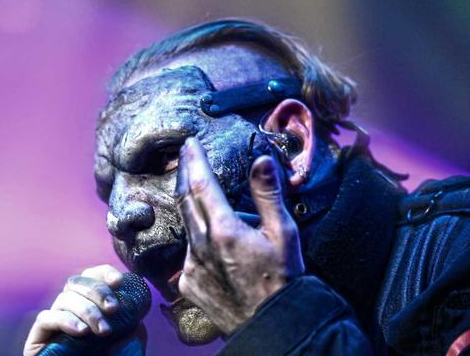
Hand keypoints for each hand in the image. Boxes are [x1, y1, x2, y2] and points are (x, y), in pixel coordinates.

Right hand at [23, 264, 145, 355]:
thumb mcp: (128, 340)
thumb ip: (130, 321)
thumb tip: (134, 304)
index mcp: (88, 304)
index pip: (90, 276)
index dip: (103, 273)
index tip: (118, 281)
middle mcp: (69, 309)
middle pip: (75, 283)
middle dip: (97, 291)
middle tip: (113, 308)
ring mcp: (53, 322)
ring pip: (63, 299)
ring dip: (87, 311)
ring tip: (103, 331)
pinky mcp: (38, 337)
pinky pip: (46, 318)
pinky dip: (65, 320)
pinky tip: (81, 331)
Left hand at [175, 137, 304, 334]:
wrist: (272, 325)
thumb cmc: (283, 278)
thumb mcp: (284, 234)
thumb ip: (268, 195)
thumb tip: (261, 161)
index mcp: (224, 230)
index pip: (202, 185)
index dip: (195, 161)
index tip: (189, 143)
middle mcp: (201, 246)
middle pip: (186, 200)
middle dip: (185, 174)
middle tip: (187, 155)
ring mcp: (191, 266)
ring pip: (187, 227)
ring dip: (194, 209)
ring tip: (207, 199)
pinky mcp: (188, 283)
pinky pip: (189, 254)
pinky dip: (199, 242)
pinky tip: (216, 247)